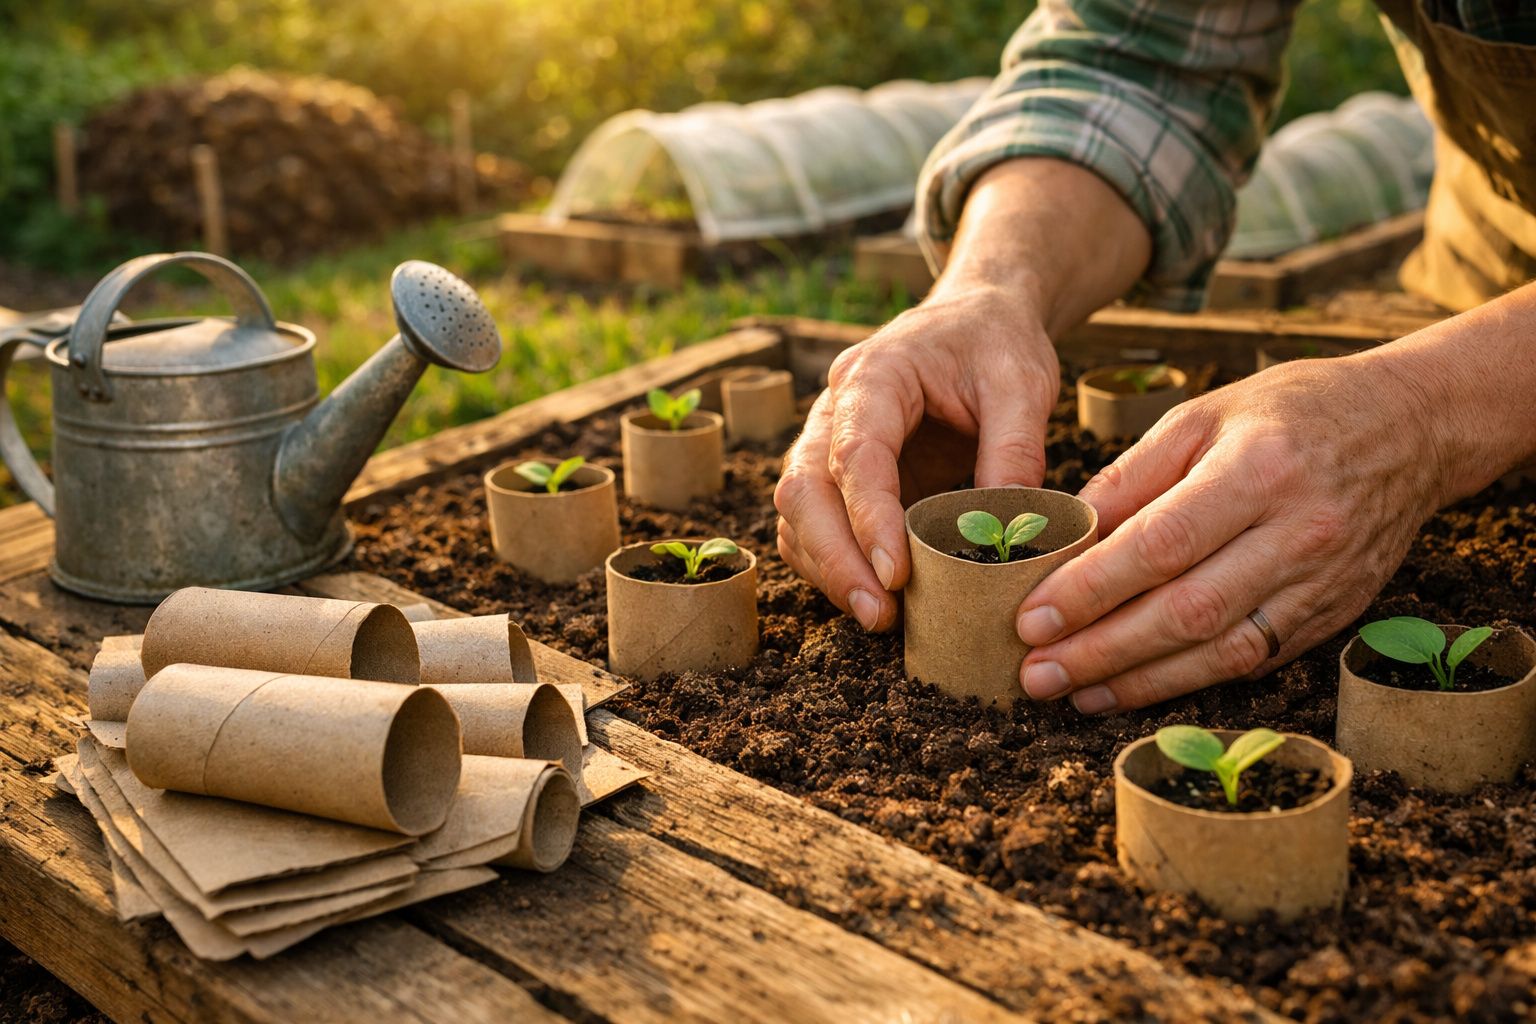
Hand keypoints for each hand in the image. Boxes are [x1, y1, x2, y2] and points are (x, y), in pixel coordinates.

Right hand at [774, 283, 1059, 630]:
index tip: (897, 576)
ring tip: (880, 618)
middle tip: (878, 613)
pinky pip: (813, 527)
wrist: (979, 319)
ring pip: (796, 516)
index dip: (870, 520)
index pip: (854, 456)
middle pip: (802, 490)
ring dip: (829, 570)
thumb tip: (1005, 535)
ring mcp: (828, 445)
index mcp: (874, 376)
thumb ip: (1016, 451)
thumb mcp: (1024, 384)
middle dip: (834, 558)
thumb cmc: (996, 344)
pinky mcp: (841, 477)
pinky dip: (832, 566)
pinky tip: (873, 598)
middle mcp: (834, 411)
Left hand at [1016, 350, 1451, 712]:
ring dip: (1138, 682)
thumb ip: (1131, 477)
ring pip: (1220, 650)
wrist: (1413, 428)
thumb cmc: (1293, 411)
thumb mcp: (1204, 415)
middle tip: (1035, 672)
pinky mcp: (1333, 615)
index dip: (1092, 589)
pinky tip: (1132, 688)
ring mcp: (1322, 582)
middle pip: (1186, 610)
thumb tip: (1062, 534)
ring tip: (1072, 693)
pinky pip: (1252, 660)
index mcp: (1258, 469)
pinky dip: (1187, 681)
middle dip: (1101, 650)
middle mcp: (1297, 533)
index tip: (1032, 617)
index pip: (1161, 544)